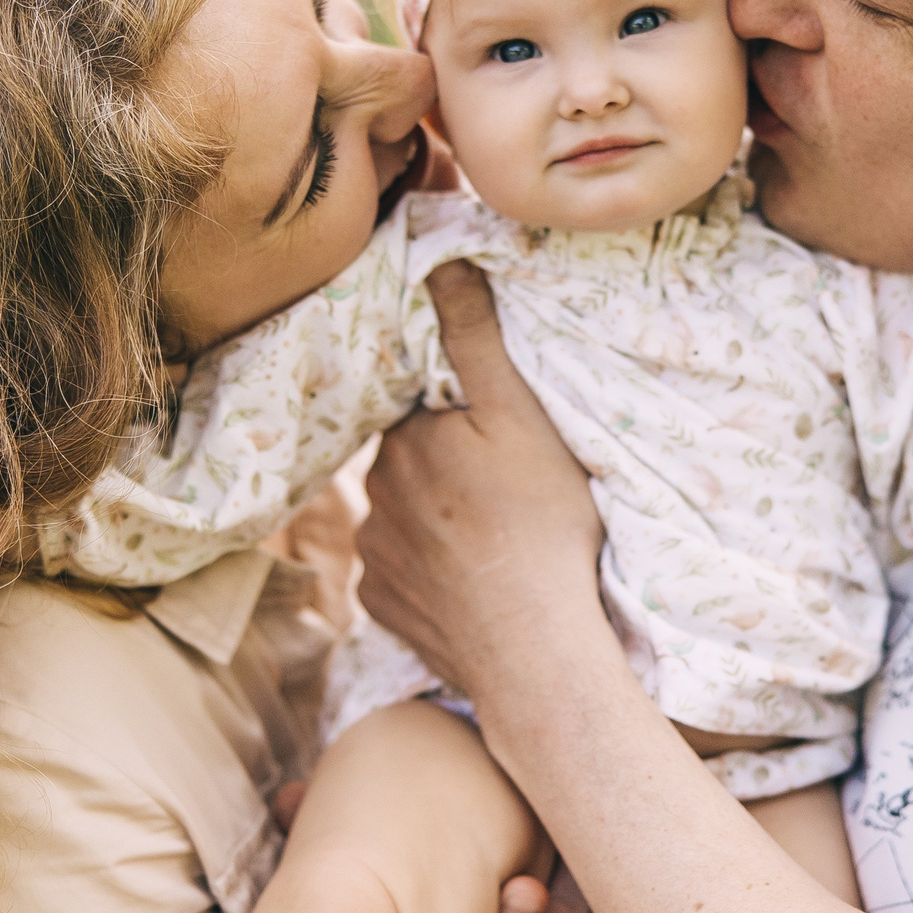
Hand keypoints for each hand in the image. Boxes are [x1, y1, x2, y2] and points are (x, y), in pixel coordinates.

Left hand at [355, 261, 607, 700]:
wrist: (534, 651)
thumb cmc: (540, 524)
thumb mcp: (520, 415)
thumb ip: (474, 337)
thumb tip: (439, 262)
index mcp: (404, 442)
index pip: (424, 413)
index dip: (461, 419)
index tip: (499, 439)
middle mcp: (373, 496)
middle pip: (411, 464)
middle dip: (445, 467)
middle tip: (505, 487)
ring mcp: (374, 558)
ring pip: (404, 518)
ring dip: (437, 521)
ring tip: (494, 537)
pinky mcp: (382, 608)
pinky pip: (402, 576)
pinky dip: (431, 574)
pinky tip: (474, 581)